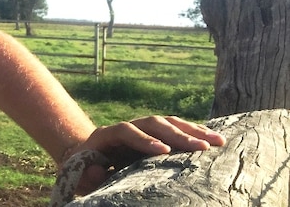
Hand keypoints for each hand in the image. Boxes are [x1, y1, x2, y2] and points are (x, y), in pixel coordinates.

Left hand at [68, 115, 225, 193]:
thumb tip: (98, 169)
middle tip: (202, 147)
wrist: (86, 160)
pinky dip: (194, 131)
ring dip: (193, 130)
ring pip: (168, 122)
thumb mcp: (80, 175)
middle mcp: (127, 126)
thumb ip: (87, 174)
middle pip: (153, 123)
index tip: (163, 151)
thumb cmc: (84, 171)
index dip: (143, 139)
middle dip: (178, 134)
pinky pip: (175, 128)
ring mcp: (141, 128)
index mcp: (106, 135)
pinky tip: (213, 138)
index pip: (126, 130)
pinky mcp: (153, 134)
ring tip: (217, 142)